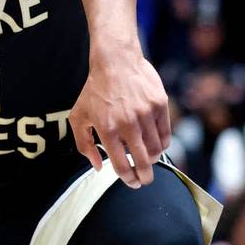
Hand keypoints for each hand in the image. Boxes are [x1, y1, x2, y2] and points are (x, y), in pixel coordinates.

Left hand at [70, 53, 170, 187]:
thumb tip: (98, 166)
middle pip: (143, 161)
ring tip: (147, 159)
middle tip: (144, 180)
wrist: (115, 62)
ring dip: (152, 159)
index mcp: (107, 128)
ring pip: (156, 150)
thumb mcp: (78, 116)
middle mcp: (128, 123)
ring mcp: (146, 114)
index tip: (131, 182)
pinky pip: (165, 135)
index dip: (128, 178)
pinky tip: (154, 145)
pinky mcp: (160, 106)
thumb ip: (83, 143)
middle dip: (144, 177)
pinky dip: (161, 144)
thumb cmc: (95, 91)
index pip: (121, 163)